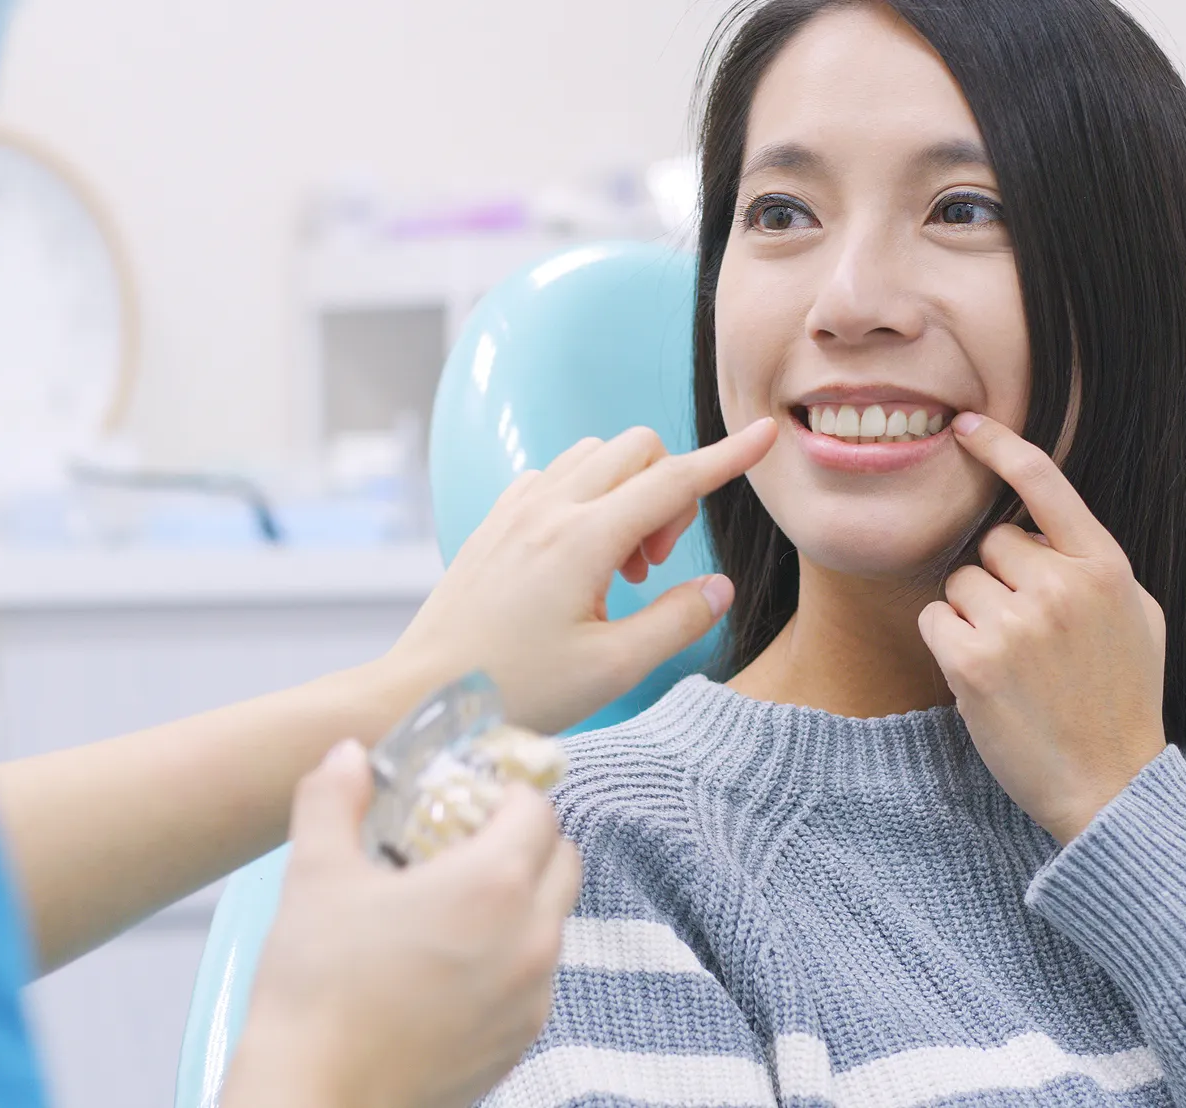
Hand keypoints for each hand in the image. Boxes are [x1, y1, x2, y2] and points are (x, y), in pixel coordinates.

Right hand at [224, 741, 579, 1107]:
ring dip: (521, 901)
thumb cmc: (316, 990)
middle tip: (463, 846)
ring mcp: (534, 995)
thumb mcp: (315, 875)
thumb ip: (334, 799)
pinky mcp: (521, 1041)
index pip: (537, 809)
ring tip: (451, 909)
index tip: (464, 800)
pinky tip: (450, 967)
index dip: (503, 794)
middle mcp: (532, 937)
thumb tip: (348, 756)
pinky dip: (510, 957)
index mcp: (494, 884)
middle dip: (525, 841)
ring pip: (553, 922)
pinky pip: (536, 978)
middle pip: (562, 860)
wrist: (316, 1100)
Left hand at [386, 418, 777, 733]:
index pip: (675, 480)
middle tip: (653, 567)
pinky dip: (586, 499)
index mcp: (582, 540)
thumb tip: (719, 588)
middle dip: (669, 493)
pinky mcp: (494, 524)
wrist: (420, 698)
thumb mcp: (613, 669)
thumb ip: (676, 620)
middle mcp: (547, 510)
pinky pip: (556, 478)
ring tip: (618, 568)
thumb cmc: (515, 691)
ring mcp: (515, 511)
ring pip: (595, 457)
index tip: (765, 436)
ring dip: (627, 493)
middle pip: (637, 450)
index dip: (728, 458)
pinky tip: (579, 561)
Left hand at [917, 413, 1167, 842]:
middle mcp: (1062, 586)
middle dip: (998, 581)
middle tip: (1029, 637)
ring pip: (959, 584)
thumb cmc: (1124, 702)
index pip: (1045, 484)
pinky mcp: (974, 661)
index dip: (1000, 447)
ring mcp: (1017, 623)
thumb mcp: (1138, 618)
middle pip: (991, 545)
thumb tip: (1051, 529)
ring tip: (1014, 665)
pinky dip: (949, 646)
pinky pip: (936, 620)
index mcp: (1106, 568)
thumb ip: (1096, 566)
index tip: (965, 426)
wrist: (1110, 787)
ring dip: (973, 617)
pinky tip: (985, 680)